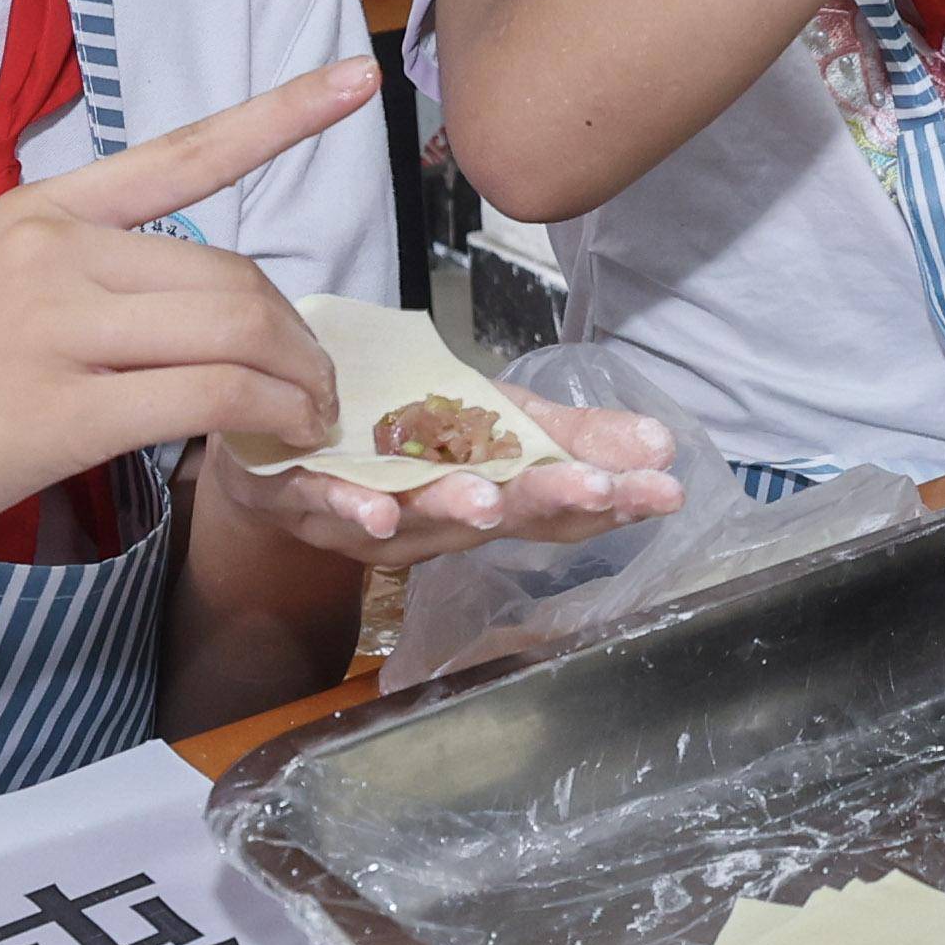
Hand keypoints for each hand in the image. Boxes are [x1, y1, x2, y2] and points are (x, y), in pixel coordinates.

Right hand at [0, 61, 372, 571]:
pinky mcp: (58, 411)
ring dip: (293, 381)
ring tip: (307, 418)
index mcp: (39, 212)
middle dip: (294, 334)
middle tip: (316, 386)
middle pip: (229, 274)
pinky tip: (279, 441)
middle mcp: (51, 251)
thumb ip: (89, 280)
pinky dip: (265, 419)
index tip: (355, 79)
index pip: (180, 151)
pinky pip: (206, 398)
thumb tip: (193, 305)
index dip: (279, 115)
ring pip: (232, 331)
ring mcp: (52, 327)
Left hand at [221, 396, 684, 560]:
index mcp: (487, 497)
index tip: (665, 489)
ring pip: (416, 517)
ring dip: (455, 510)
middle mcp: (434, 521)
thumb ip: (574, 436)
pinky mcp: (300, 495)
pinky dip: (353, 508)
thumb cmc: (398, 440)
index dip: (613, 500)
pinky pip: (327, 504)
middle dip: (549, 502)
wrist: (278, 438)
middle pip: (499, 514)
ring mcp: (367, 514)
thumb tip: (662, 442)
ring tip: (490, 501)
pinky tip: (380, 513)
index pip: (559, 504)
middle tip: (602, 491)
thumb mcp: (496, 423)